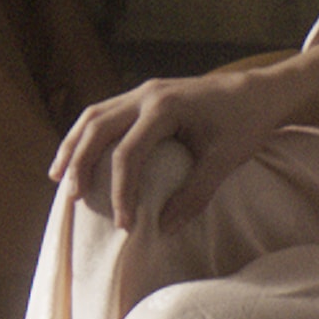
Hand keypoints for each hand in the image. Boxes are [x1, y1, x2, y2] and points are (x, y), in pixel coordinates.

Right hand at [51, 69, 282, 235]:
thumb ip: (194, 195)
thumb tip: (162, 227)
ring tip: (58, 177)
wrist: (261, 91)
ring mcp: (143, 91)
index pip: (128, 153)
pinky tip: (79, 154)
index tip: (125, 224)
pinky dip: (87, 135)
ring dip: (74, 145)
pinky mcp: (145, 95)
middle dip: (80, 163)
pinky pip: (104, 113)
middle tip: (72, 198)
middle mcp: (146, 94)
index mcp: (165, 107)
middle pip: (98, 128)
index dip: (121, 191)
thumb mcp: (225, 162)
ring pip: (94, 115)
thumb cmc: (246, 124)